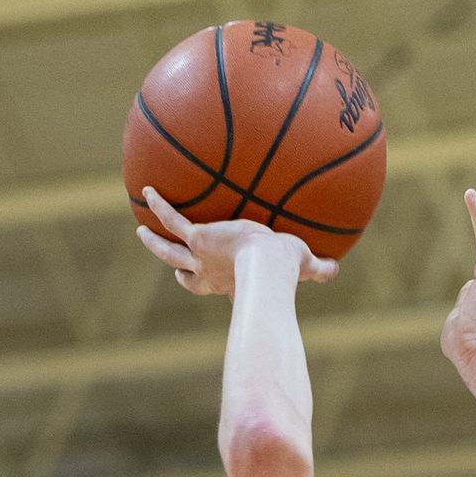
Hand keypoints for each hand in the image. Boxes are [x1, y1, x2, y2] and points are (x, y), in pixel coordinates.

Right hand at [134, 186, 337, 298]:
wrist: (268, 264)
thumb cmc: (286, 270)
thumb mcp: (303, 265)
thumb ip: (318, 268)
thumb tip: (335, 269)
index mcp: (229, 281)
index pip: (212, 286)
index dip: (206, 285)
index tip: (204, 281)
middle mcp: (210, 272)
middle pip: (185, 275)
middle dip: (176, 269)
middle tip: (171, 265)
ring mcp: (200, 256)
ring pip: (167, 250)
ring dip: (153, 242)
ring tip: (140, 232)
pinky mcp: (197, 237)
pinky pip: (173, 219)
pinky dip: (160, 205)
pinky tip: (149, 189)